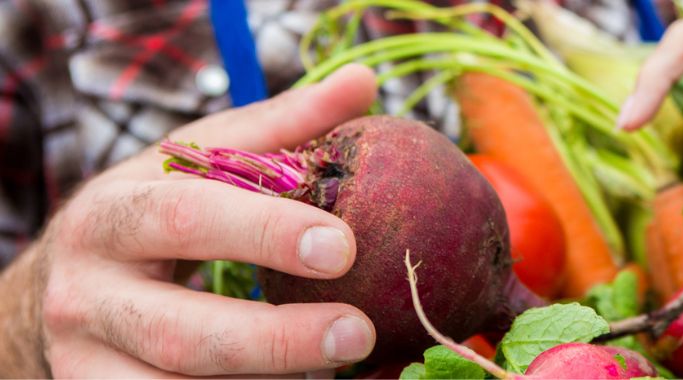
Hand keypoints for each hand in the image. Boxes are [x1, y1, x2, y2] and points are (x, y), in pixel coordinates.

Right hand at [0, 65, 379, 376]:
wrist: (63, 293)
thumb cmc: (156, 217)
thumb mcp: (194, 165)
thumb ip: (279, 128)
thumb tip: (364, 83)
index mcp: (114, 215)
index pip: (188, 218)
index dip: (264, 233)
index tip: (342, 246)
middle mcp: (88, 295)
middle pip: (183, 333)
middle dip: (276, 339)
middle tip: (357, 333)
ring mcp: (89, 361)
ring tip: (339, 368)